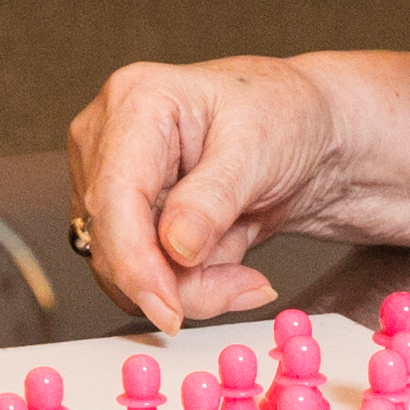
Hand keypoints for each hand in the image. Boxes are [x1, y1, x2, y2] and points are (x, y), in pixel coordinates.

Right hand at [66, 57, 344, 329]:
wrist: (301, 131)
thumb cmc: (282, 116)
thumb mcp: (261, 149)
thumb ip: (215, 198)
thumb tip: (175, 247)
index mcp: (136, 100)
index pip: (114, 195)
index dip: (134, 260)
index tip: (169, 308)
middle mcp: (108, 139)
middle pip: (113, 239)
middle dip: (178, 279)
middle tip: (245, 287)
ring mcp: (110, 180)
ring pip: (122, 267)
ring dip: (189, 284)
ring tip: (244, 262)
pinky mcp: (123, 217)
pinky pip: (140, 272)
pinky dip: (189, 283)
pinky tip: (227, 258)